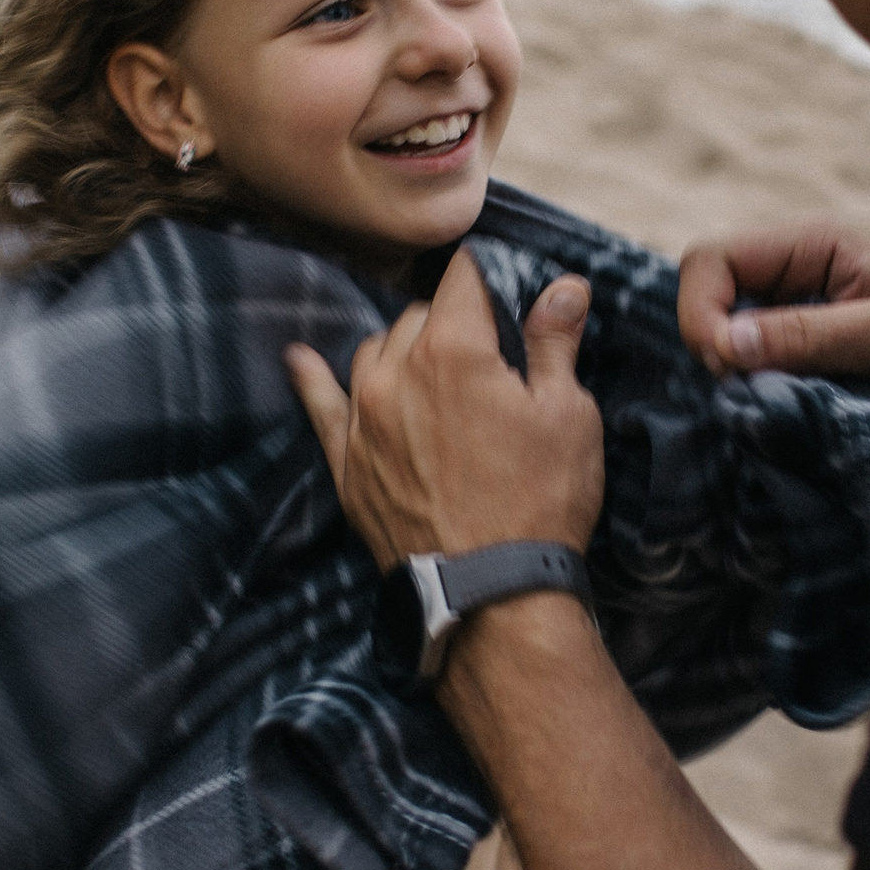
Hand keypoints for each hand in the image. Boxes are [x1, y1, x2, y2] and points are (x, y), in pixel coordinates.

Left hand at [285, 248, 604, 569]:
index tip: (505, 284)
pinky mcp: (347, 463)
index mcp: (454, 348)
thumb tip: (564, 286)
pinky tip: (300, 358)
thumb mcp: (569, 414)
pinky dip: (312, 377)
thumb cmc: (541, 502)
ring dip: (405, 351)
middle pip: (420, 314)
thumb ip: (555, 342)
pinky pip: (320, 403)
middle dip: (454, 322)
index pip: (465, 276)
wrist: (492, 594)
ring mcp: (363, 418)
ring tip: (438, 375)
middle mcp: (396, 372)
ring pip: (376, 351)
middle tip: (491, 354)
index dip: (490, 275)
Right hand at [676, 224, 869, 423]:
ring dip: (732, 376)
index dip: (702, 311)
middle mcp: (792, 276)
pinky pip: (739, 373)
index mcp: (813, 245)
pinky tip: (781, 412)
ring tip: (780, 403)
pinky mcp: (792, 364)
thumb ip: (815, 333)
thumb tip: (728, 343)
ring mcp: (789, 321)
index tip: (729, 367)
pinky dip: (746, 395)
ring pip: (716, 340)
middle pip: (704, 297)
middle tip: (753, 390)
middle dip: (713, 344)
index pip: (711, 259)